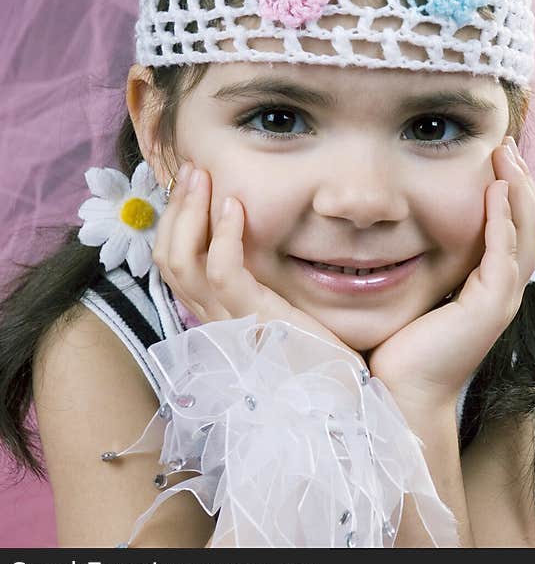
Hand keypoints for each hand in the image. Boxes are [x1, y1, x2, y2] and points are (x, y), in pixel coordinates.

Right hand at [151, 163, 365, 367]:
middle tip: (193, 169)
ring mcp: (229, 322)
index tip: (190, 186)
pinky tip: (236, 207)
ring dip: (190, 212)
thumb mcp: (281, 309)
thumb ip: (261, 284)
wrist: (338, 394)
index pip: (174, 264)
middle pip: (168, 257)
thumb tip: (251, 243)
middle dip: (176, 209)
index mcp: (216, 314)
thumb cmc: (316, 352)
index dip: (174, 222)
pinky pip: (223, 273)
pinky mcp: (254, 321)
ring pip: (183, 261)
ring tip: (204, 177)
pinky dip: (225, 236)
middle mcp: (213, 319)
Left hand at [366, 137, 534, 408]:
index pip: (511, 231)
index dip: (509, 193)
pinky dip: (502, 219)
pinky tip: (495, 190)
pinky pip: (503, 253)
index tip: (497, 159)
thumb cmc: (404, 349)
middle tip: (507, 144)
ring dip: (517, 191)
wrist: (404, 392)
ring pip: (523, 234)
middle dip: (520, 182)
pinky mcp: (490, 306)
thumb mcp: (421, 295)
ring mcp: (502, 299)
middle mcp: (504, 291)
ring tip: (506, 155)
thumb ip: (430, 267)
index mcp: (490, 288)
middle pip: (527, 226)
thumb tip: (409, 235)